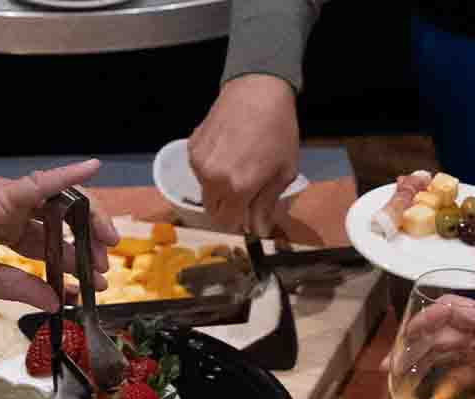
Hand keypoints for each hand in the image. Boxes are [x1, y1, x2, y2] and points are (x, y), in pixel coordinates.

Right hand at [188, 74, 299, 235]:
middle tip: (244, 194)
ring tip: (236, 167)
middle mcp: (213, 179)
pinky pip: (198, 171)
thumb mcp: (283, 171)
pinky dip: (210, 170)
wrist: (257, 90)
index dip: (239, 223)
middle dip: (227, 208)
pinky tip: (226, 152)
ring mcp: (199, 163)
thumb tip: (259, 232)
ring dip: (218, 189)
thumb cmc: (278, 130)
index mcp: (238, 188)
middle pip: (212, 211)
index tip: (247, 216)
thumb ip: (267, 205)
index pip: (228, 223)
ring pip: (204, 191)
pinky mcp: (191, 149)